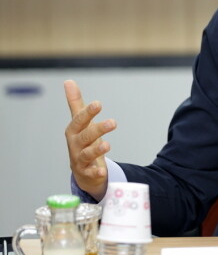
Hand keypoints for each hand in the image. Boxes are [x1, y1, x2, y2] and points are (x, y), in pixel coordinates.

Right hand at [64, 80, 115, 200]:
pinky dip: (96, 172)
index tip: (98, 104)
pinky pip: (90, 173)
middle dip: (98, 129)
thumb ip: (76, 103)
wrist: (82, 169)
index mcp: (74, 130)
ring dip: (97, 150)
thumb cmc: (83, 141)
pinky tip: (102, 171)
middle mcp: (75, 144)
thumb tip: (68, 81)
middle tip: (113, 122)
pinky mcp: (86, 173)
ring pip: (87, 154)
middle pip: (85, 136)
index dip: (88, 112)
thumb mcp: (81, 122)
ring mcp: (80, 159)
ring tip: (108, 145)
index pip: (79, 120)